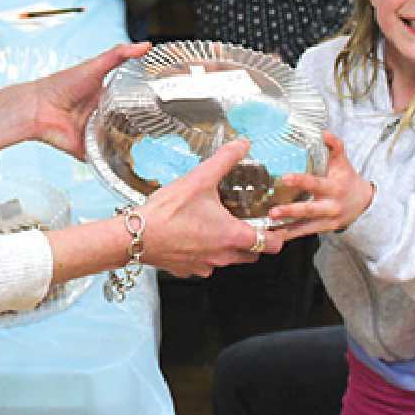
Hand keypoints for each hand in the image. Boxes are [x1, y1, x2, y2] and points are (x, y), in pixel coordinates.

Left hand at [0, 42, 150, 158]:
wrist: (38, 108)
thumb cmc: (61, 85)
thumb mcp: (95, 66)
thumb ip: (119, 55)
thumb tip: (145, 45)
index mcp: (106, 96)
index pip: (132, 100)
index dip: (146, 102)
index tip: (167, 104)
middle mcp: (103, 116)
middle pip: (129, 123)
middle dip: (142, 127)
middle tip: (162, 128)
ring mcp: (97, 134)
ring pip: (120, 142)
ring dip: (131, 145)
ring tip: (151, 146)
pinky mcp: (89, 150)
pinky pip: (105, 159)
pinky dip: (113, 161)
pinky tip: (129, 161)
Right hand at [140, 139, 284, 276]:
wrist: (136, 235)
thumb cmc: (167, 212)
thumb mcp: (200, 179)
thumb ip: (225, 160)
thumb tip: (242, 145)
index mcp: (233, 236)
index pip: (272, 245)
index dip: (277, 236)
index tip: (275, 226)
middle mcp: (223, 256)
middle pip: (252, 255)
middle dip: (254, 242)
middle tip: (246, 223)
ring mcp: (205, 265)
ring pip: (228, 260)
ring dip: (227, 247)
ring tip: (215, 226)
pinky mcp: (187, 269)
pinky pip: (204, 264)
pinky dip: (203, 252)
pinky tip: (192, 236)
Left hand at [264, 131, 374, 237]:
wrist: (364, 203)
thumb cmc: (347, 179)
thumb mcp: (343, 162)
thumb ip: (334, 146)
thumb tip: (323, 132)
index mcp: (333, 187)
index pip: (315, 183)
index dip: (300, 180)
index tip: (285, 178)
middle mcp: (330, 206)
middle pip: (309, 210)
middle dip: (290, 211)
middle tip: (273, 212)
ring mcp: (327, 221)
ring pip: (305, 226)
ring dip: (286, 228)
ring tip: (269, 228)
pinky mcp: (323, 230)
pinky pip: (304, 233)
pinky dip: (289, 235)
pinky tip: (274, 236)